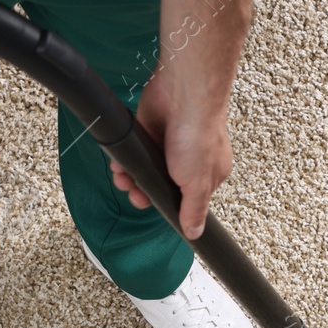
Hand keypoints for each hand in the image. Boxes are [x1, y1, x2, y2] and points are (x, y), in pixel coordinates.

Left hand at [108, 72, 232, 239]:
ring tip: (123, 178)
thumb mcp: (197, 184)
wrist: (182, 94)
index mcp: (206, 177)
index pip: (185, 202)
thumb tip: (195, 233)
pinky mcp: (149, 133)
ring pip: (144, 172)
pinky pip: (133, 154)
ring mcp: (167, 148)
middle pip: (160, 188)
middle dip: (143, 194)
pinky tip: (120, 163)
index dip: (167, 207)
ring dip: (130, 179)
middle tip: (136, 193)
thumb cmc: (197, 134)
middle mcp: (188, 163)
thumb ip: (193, 210)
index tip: (153, 206)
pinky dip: (124, 160)